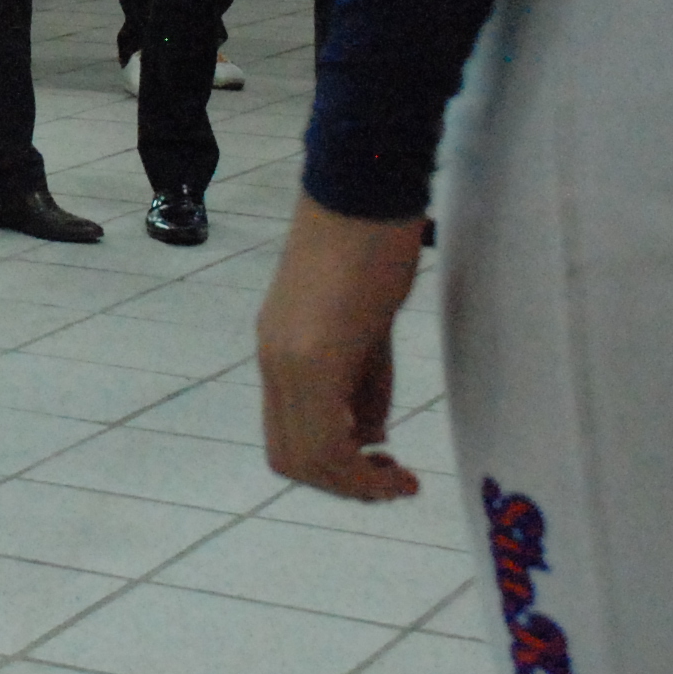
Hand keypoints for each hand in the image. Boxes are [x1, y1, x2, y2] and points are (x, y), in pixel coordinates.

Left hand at [255, 195, 428, 500]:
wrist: (364, 188)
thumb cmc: (372, 243)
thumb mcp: (367, 326)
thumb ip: (362, 382)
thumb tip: (370, 434)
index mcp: (281, 352)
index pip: (288, 440)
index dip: (331, 471)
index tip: (380, 469)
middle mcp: (275, 361)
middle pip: (292, 459)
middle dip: (344, 485)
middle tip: (391, 482)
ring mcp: (288, 358)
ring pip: (306, 455)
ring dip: (353, 481)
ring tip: (397, 479)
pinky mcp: (313, 352)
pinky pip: (325, 433)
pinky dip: (357, 460)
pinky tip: (392, 456)